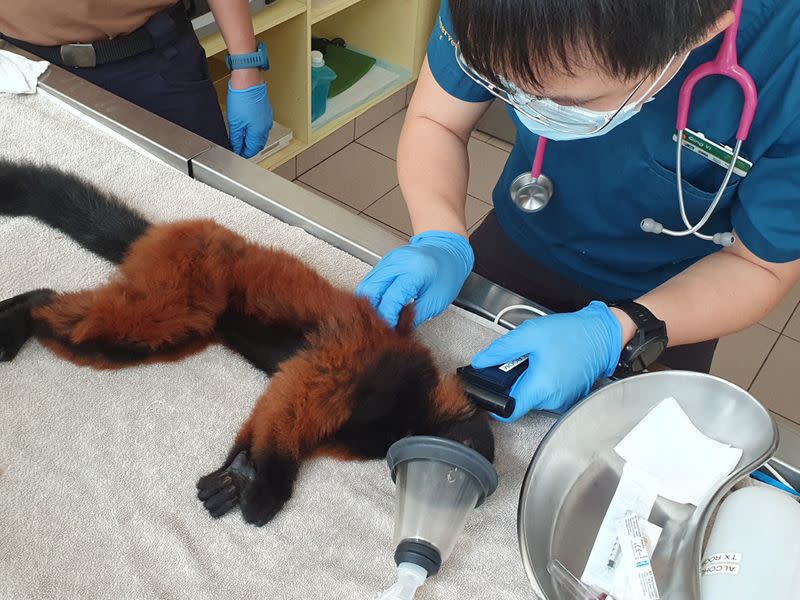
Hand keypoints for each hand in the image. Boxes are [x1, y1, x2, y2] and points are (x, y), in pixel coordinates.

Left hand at [227, 76, 272, 158]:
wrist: (249, 80)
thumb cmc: (242, 98)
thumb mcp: (235, 122)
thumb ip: (236, 138)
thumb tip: (236, 148)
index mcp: (258, 133)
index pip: (252, 150)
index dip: (243, 153)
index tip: (235, 152)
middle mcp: (265, 128)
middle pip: (257, 144)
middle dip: (248, 147)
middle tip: (237, 147)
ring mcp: (266, 119)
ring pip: (260, 136)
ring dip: (251, 139)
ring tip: (241, 137)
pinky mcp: (265, 112)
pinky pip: (261, 126)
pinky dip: (254, 130)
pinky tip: (247, 127)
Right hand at [355, 230, 473, 327]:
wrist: (447, 249)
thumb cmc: (447, 273)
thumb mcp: (437, 300)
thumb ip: (415, 316)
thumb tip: (397, 329)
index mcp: (415, 271)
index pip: (391, 298)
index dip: (388, 317)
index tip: (389, 329)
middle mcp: (398, 262)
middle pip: (372, 290)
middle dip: (374, 311)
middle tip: (382, 323)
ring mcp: (389, 259)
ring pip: (367, 285)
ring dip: (371, 303)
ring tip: (381, 315)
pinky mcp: (384, 260)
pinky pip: (371, 279)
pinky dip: (373, 294)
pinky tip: (381, 303)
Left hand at [471, 301, 622, 420]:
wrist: (601, 334)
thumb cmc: (571, 334)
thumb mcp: (529, 334)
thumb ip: (501, 349)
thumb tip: (481, 361)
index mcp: (540, 387)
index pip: (508, 412)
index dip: (493, 403)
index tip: (488, 392)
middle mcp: (552, 400)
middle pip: (519, 401)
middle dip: (513, 382)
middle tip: (519, 362)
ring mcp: (562, 401)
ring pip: (532, 397)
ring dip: (528, 380)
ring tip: (536, 360)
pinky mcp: (568, 397)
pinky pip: (546, 394)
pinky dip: (541, 381)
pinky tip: (547, 364)